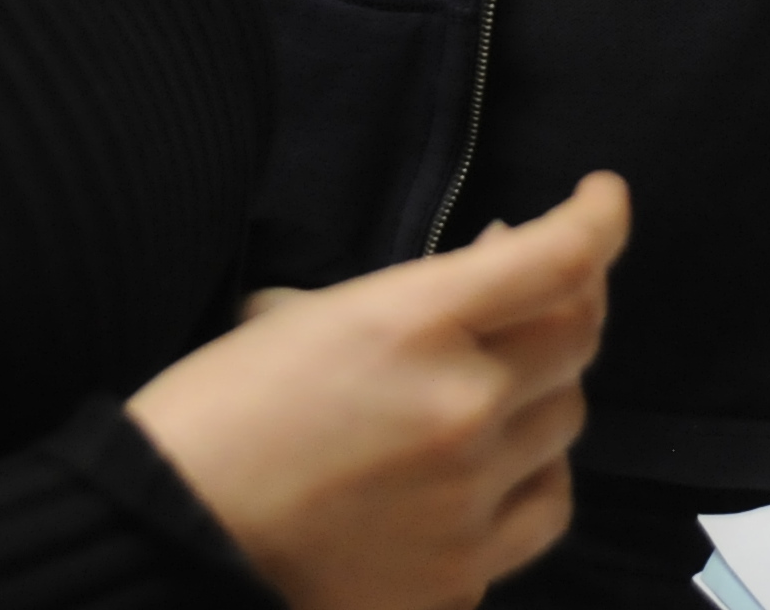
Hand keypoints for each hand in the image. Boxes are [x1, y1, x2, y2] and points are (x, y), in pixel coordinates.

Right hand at [131, 173, 628, 609]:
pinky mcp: (462, 574)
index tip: (602, 197)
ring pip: (567, 423)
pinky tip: (500, 461)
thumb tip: (487, 262)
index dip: (600, 217)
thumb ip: (407, 290)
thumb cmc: (214, 413)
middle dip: (568, 298)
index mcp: (411, 323)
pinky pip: (543, 508)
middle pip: (578, 337)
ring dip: (543, 387)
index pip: (561, 258)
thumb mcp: (296, 313)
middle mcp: (461, 408)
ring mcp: (469, 500)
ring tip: (496, 376)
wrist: (167, 538)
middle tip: (534, 285)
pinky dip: (533, 475)